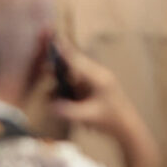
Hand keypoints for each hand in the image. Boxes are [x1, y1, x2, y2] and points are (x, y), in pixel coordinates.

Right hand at [52, 45, 161, 166]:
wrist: (126, 127)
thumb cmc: (111, 120)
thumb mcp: (89, 116)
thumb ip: (69, 111)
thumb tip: (51, 105)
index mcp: (98, 77)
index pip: (77, 60)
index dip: (63, 50)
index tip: (51, 39)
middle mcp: (96, 75)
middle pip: (72, 64)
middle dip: (56, 63)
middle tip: (41, 64)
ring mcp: (93, 81)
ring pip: (71, 74)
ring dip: (58, 78)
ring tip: (46, 83)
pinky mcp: (91, 88)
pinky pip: (74, 83)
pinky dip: (63, 87)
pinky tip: (53, 96)